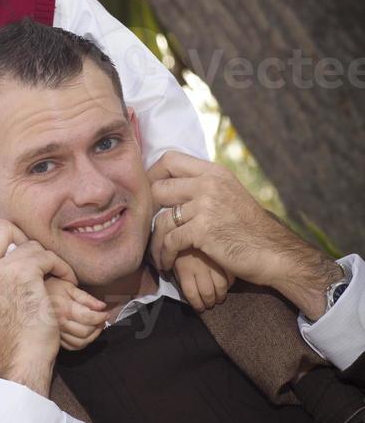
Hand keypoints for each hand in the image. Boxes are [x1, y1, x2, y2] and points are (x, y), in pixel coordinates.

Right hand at [0, 221, 76, 393]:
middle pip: (1, 227)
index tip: (17, 252)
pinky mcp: (23, 272)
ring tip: (54, 277)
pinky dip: (62, 267)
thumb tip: (2, 249)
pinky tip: (66, 282)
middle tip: (35, 258)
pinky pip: (47, 255)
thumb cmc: (14, 333)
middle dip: (23, 237)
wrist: (24, 357)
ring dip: (47, 259)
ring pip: (30, 244)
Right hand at [44, 276, 108, 349]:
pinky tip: (85, 334)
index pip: (89, 318)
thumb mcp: (68, 286)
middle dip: (98, 326)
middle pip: (86, 332)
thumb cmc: (50, 286)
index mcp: (64, 308)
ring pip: (80, 342)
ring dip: (92, 336)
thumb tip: (102, 306)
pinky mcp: (54, 337)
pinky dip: (82, 343)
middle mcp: (60, 323)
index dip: (101, 316)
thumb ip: (86, 298)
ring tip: (96, 326)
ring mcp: (56, 332)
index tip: (106, 313)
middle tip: (102, 319)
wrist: (29, 293)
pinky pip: (72, 346)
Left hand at [148, 152, 341, 319]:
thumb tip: (176, 185)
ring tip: (157, 253)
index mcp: (214, 172)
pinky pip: (170, 240)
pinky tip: (167, 263)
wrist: (274, 252)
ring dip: (155, 240)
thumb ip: (205, 186)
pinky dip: (165, 254)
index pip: (170, 159)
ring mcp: (206, 205)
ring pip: (161, 218)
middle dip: (148, 210)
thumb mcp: (230, 194)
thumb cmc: (250, 228)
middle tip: (148, 225)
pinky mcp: (204, 230)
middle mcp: (209, 183)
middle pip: (159, 186)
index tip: (149, 192)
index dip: (153, 174)